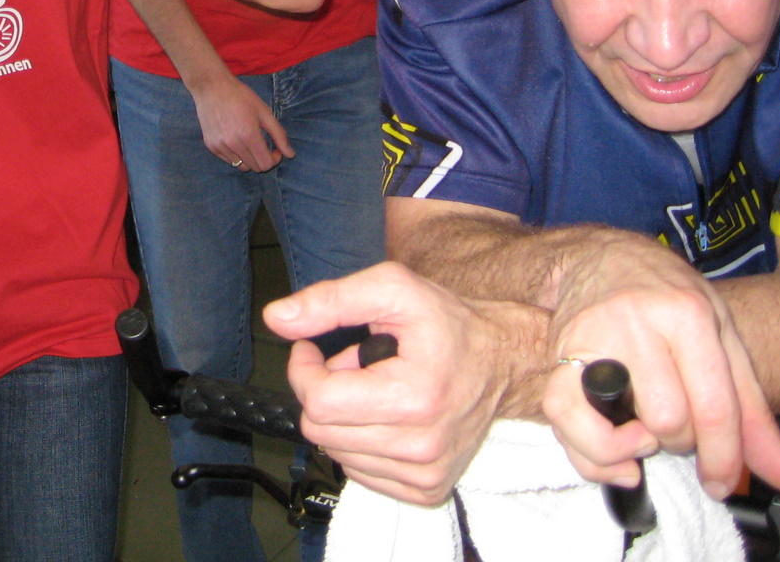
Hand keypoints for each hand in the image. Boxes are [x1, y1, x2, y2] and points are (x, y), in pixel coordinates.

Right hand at [189, 71, 292, 171]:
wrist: (212, 87)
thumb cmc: (241, 96)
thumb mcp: (264, 112)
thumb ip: (279, 135)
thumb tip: (290, 154)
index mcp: (249, 136)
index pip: (266, 164)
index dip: (274, 159)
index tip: (275, 149)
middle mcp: (233, 145)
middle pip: (255, 168)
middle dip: (264, 159)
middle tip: (264, 145)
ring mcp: (220, 147)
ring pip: (241, 166)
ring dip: (250, 159)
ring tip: (249, 143)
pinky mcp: (211, 146)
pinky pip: (229, 160)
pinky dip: (237, 155)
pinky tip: (237, 140)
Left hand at [264, 262, 541, 504]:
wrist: (503, 362)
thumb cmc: (448, 323)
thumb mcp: (391, 289)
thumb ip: (329, 300)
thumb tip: (276, 317)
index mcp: (414, 397)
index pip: (319, 401)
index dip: (302, 368)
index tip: (311, 347)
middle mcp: (422, 446)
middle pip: (320, 430)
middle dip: (323, 390)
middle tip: (351, 364)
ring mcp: (426, 474)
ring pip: (335, 452)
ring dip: (342, 416)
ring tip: (374, 387)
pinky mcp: (427, 490)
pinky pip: (358, 471)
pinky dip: (358, 441)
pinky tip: (384, 414)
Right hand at [537, 234, 779, 496]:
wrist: (604, 256)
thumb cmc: (668, 298)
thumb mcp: (722, 338)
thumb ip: (753, 413)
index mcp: (688, 314)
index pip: (713, 407)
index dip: (724, 458)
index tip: (723, 482)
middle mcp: (637, 321)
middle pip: (671, 421)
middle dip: (683, 443)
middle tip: (681, 430)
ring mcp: (592, 336)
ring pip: (623, 426)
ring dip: (643, 447)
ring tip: (649, 432)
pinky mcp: (558, 353)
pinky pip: (567, 420)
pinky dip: (593, 452)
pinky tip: (616, 450)